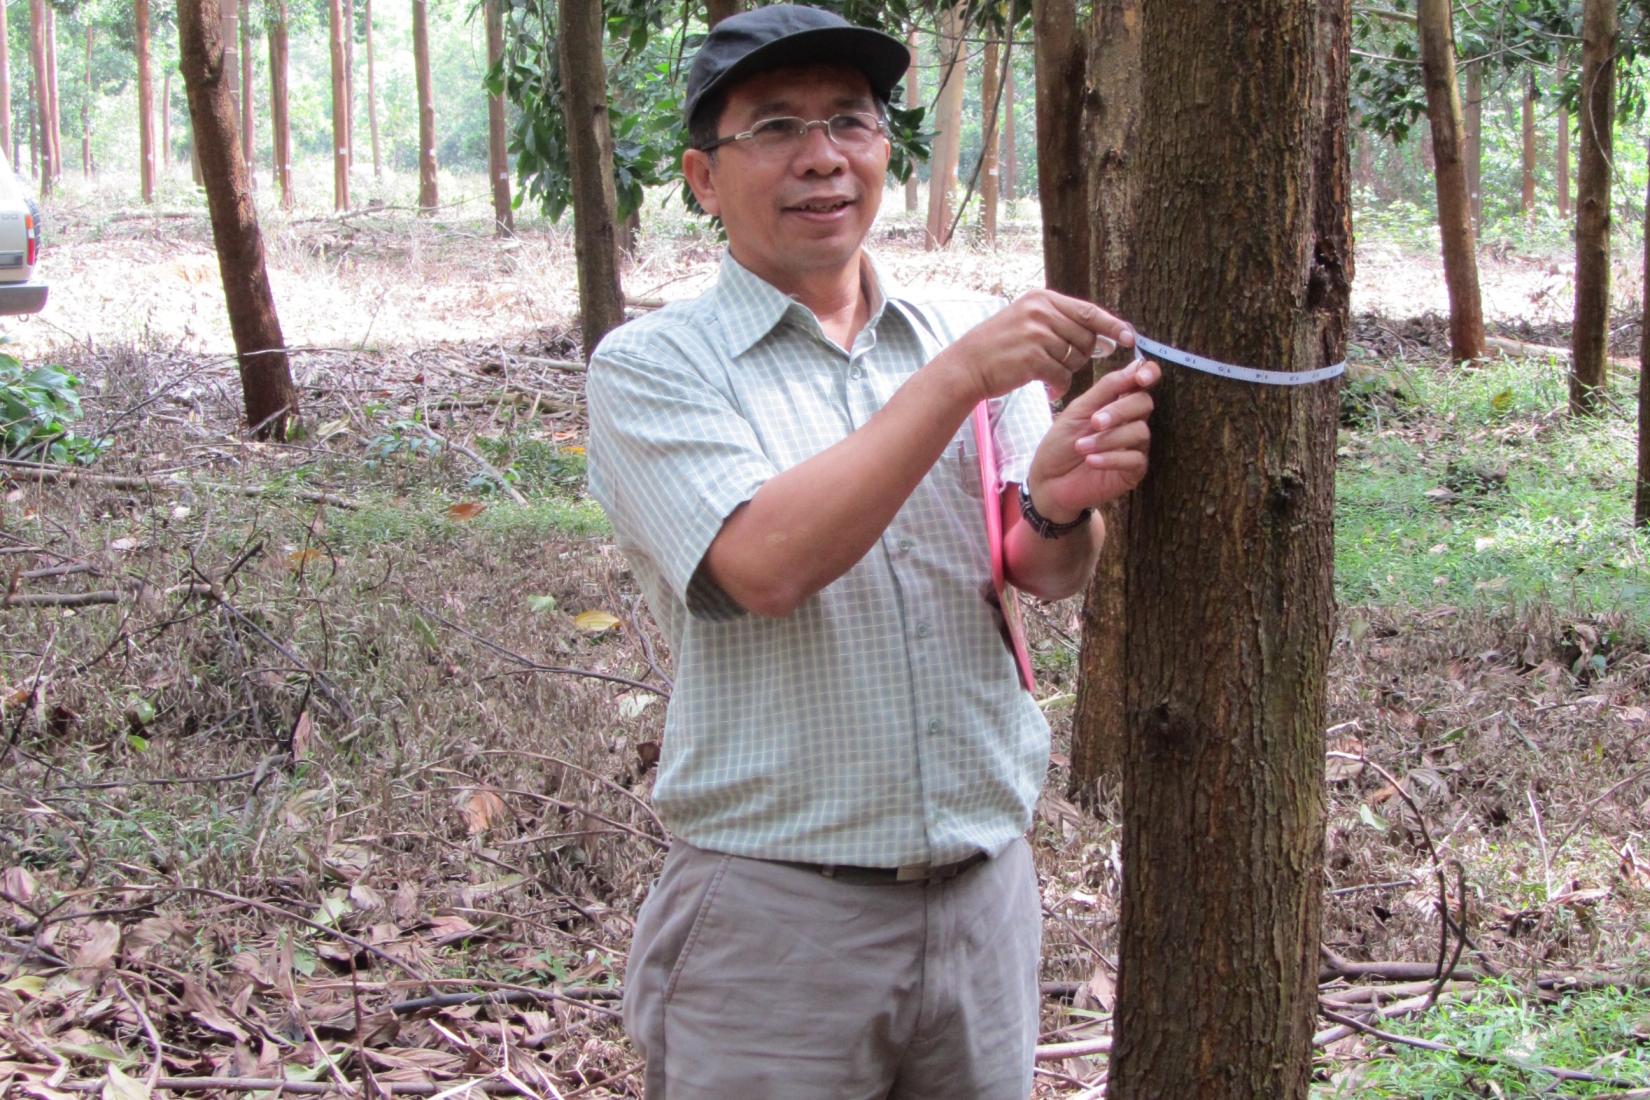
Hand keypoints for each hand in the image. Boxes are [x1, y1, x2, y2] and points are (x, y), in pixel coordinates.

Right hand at [941, 290, 1135, 404]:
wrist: (967, 366)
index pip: (1088, 311)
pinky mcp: (1032, 358)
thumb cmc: (1000, 347)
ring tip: (1047, 373)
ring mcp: (1036, 334)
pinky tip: (1049, 389)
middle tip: (1061, 363)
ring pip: (1076, 358)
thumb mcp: (1028, 321)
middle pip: (1085, 337)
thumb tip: (1106, 338)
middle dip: (1082, 355)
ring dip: (1067, 371)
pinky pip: (1063, 374)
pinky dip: (1060, 385)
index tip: (1129, 337)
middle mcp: (1040, 312)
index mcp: (1042, 298)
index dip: (1112, 325)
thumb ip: (1063, 324)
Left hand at [1024, 357, 1159, 520]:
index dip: (1149, 373)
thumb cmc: (1060, 444)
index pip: (1143, 382)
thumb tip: (1136, 366)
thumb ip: (1106, 388)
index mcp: (1117, 402)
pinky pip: (1135, 459)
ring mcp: (1135, 446)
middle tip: (1095, 422)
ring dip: (1108, 438)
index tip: (1141, 378)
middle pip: (1144, 403)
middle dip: (1119, 410)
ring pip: (1140, 432)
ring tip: (1081, 447)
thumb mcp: (1078, 411)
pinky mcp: (1133, 471)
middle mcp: (1131, 422)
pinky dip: (1111, 458)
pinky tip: (1091, 461)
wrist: (1048, 481)